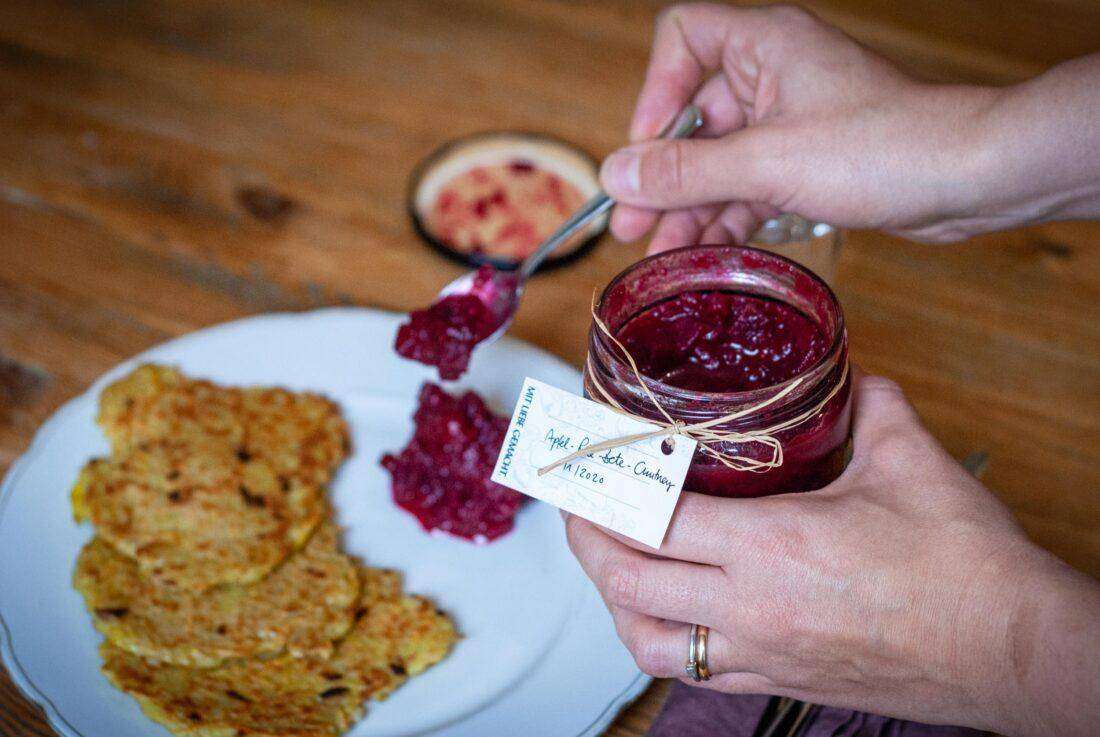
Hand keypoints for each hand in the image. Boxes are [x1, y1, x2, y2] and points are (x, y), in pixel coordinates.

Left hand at [565, 372, 1099, 735]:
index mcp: (773, 544)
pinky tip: (669, 617)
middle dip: (586, 542)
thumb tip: (853, 379)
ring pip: (650, 641)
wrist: (1014, 649)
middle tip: (575, 508)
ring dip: (615, 603)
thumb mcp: (911, 463)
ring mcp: (763, 653)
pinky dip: (665, 641)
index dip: (605, 488)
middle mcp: (754, 606)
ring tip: (609, 566)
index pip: (654, 517)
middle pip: (629, 582)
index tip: (582, 465)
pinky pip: (697, 673)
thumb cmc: (966, 566)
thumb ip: (870, 408)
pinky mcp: (782, 682)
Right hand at [605, 4, 1099, 250]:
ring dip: (691, 206)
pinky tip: (706, 252)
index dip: (655, 93)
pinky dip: (728, 215)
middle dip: (664, 175)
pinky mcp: (810, 158)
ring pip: (721, 158)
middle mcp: (774, 73)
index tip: (648, 151)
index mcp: (764, 44)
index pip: (682, 38)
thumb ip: (686, 172)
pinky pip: (751, 183)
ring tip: (663, 254)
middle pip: (694, 116)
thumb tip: (617, 177)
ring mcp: (793, 118)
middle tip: (631, 225)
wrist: (969, 178)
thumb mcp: (767, 162)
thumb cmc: (884, 147)